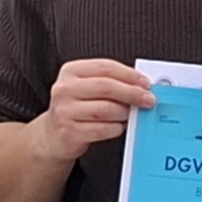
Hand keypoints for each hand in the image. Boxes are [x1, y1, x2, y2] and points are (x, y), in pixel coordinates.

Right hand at [35, 59, 155, 160]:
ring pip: (106, 109)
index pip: (106, 67)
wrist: (53, 134)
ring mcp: (65, 111)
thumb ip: (110, 81)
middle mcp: (64, 89)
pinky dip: (116, 128)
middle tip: (148, 99)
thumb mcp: (86, 87)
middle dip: (132, 93)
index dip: (129, 74)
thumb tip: (141, 85)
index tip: (145, 83)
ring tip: (129, 114)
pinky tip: (118, 126)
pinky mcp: (69, 132)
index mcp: (71, 71)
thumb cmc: (76, 107)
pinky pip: (102, 129)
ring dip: (124, 112)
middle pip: (107, 87)